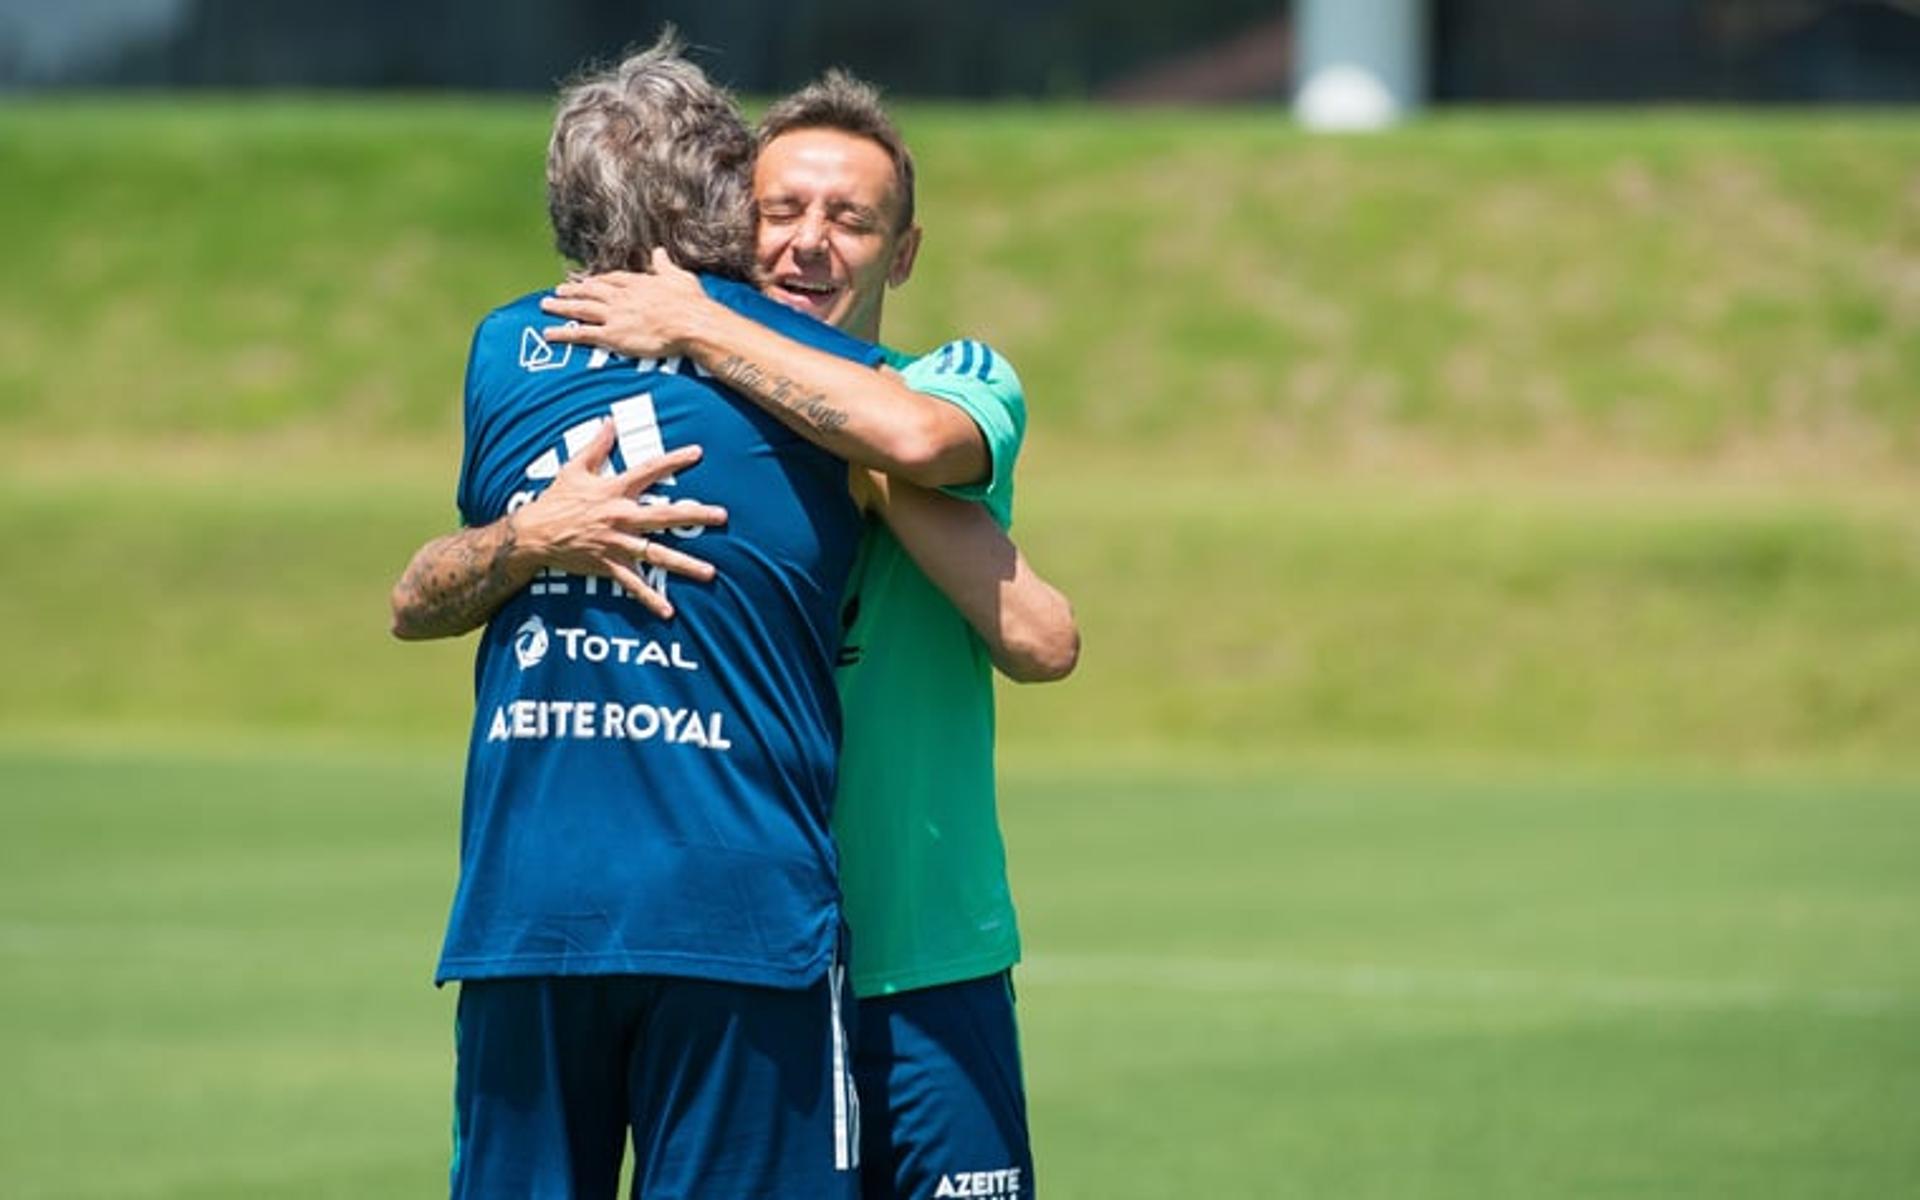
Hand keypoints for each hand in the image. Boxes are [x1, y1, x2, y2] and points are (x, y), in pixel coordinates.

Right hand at [514, 420, 726, 618]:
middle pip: (664, 515)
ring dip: (685, 565)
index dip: (673, 460)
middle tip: (722, 516)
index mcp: (614, 491)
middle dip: (694, 515)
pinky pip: (633, 584)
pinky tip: (669, 611)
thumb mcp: (574, 468)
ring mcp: (617, 544)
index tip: (698, 453)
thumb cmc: (555, 500)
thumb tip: (610, 420)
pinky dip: (650, 599)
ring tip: (710, 572)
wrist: (533, 534)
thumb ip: (597, 445)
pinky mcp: (608, 565)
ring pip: (656, 554)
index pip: (649, 471)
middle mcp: (620, 517)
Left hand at [540, 248, 710, 359]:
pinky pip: (582, 333)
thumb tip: (659, 251)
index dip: (597, 280)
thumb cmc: (690, 303)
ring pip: (580, 308)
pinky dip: (564, 333)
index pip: (611, 279)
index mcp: (636, 283)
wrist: (689, 323)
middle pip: (590, 291)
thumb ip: (665, 265)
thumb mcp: (679, 277)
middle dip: (572, 290)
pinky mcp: (612, 334)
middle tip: (557, 290)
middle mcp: (620, 296)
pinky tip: (549, 333)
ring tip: (544, 305)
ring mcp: (614, 315)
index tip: (587, 281)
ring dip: (561, 306)